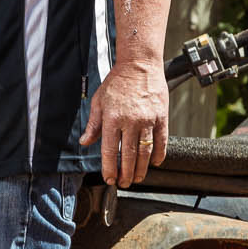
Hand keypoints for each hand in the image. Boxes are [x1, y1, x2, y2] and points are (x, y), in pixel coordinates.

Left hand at [81, 58, 168, 187]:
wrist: (140, 64)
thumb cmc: (118, 82)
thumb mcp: (99, 101)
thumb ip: (93, 124)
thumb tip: (85, 142)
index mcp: (113, 118)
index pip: (110, 150)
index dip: (109, 167)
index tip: (109, 178)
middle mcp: (131, 121)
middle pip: (128, 155)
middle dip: (126, 173)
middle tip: (124, 183)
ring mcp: (148, 120)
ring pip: (145, 152)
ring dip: (141, 169)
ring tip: (137, 178)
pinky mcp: (161, 117)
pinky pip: (161, 141)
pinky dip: (159, 154)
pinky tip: (154, 163)